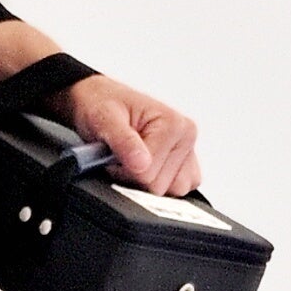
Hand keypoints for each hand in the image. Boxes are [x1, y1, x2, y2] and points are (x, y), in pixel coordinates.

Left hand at [63, 72, 199, 196]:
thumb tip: (142, 164)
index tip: (114, 152)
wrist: (101, 98)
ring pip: (170, 192)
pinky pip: (177, 190)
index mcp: (174, 124)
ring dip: (146, 180)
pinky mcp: (187, 164)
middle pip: (159, 187)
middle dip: (134, 176)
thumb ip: (123, 141)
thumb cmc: (103, 104)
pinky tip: (146, 165)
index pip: (148, 175)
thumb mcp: (105, 118)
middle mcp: (186, 136)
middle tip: (121, 154)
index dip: (123, 170)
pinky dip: (158, 182)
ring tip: (133, 158)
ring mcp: (189, 152)